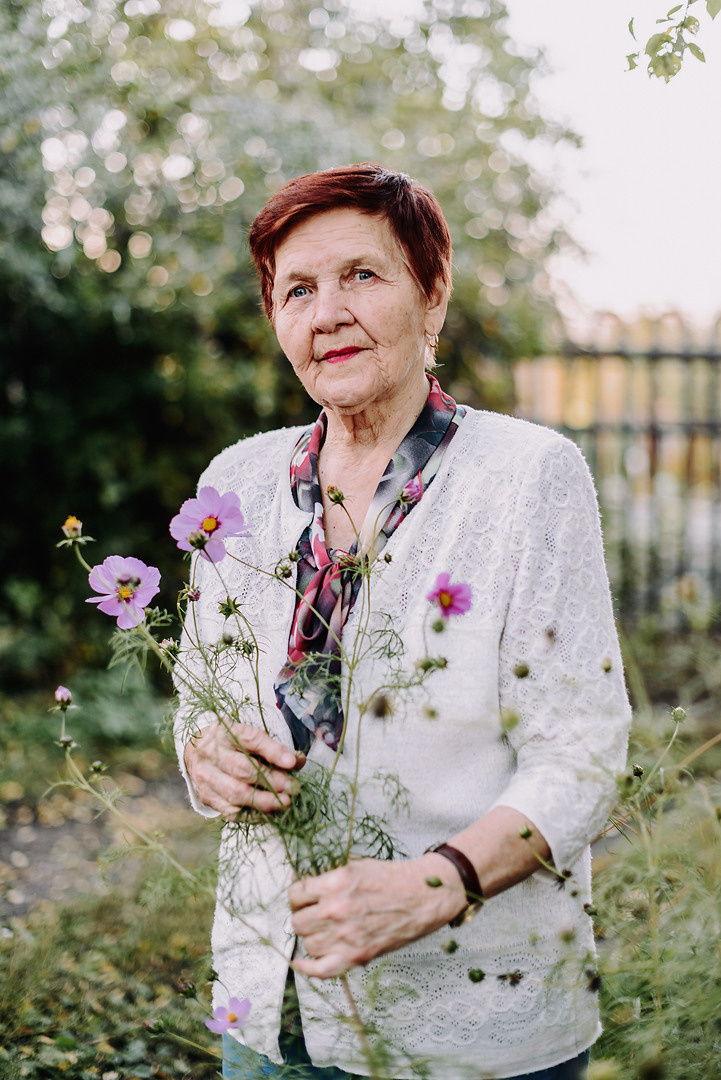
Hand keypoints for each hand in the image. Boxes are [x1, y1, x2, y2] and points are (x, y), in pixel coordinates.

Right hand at [184, 722, 302, 815]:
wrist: (196, 753)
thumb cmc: (231, 744)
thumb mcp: (249, 737)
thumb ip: (273, 748)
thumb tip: (297, 760)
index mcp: (226, 732)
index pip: (251, 739)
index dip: (273, 751)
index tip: (292, 762)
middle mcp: (212, 753)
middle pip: (243, 769)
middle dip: (272, 781)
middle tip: (293, 788)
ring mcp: (206, 776)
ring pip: (236, 793)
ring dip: (264, 801)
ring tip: (284, 803)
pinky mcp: (207, 797)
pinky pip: (231, 811)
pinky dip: (252, 814)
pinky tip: (269, 813)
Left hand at [288, 853, 465, 978]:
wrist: (423, 896)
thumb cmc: (393, 880)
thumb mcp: (355, 866)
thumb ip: (327, 877)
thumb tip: (300, 883)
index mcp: (336, 883)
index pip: (296, 894)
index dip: (298, 896)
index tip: (302, 899)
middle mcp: (336, 910)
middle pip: (298, 921)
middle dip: (304, 917)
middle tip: (314, 915)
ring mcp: (346, 935)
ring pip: (308, 944)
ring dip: (312, 938)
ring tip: (324, 931)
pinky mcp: (357, 955)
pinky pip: (321, 970)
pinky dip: (308, 969)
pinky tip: (302, 963)